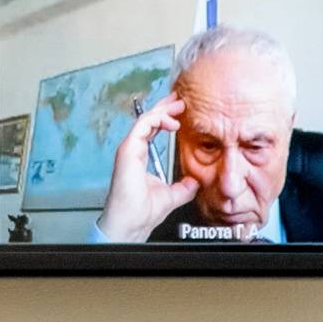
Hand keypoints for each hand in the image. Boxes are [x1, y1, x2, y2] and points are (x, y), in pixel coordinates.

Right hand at [95, 94, 200, 241]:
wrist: (131, 223)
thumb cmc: (142, 212)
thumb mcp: (172, 196)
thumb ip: (184, 187)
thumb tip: (195, 181)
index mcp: (140, 156)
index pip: (152, 129)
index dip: (165, 117)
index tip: (180, 111)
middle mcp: (132, 149)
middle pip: (148, 120)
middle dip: (164, 107)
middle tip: (179, 98)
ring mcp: (128, 149)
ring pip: (145, 119)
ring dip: (162, 110)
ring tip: (178, 104)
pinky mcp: (127, 150)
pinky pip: (142, 126)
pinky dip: (156, 119)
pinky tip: (171, 121)